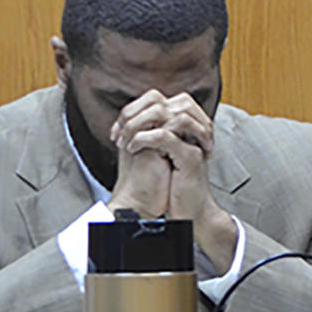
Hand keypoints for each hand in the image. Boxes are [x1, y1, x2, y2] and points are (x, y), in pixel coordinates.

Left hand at [112, 90, 236, 271]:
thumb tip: (126, 119)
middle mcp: (191, 129)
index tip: (117, 129)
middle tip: (120, 132)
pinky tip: (133, 149)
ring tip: (127, 141)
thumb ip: (149, 134)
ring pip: (165, 113)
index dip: (132, 109)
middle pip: (161, 100)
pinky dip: (144, 139)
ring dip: (138, 124)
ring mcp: (194, 141)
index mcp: (183, 126)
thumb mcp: (157, 155)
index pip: (156, 98)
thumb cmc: (172, 188)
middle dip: (134, 113)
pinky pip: (165, 136)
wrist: (189, 213)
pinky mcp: (191, 158)